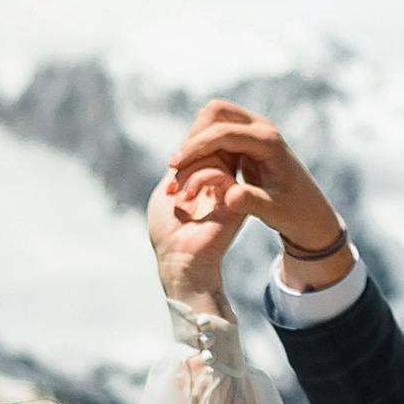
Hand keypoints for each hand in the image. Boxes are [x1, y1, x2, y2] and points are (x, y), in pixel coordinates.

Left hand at [146, 156, 248, 317]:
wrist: (178, 261)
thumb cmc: (167, 231)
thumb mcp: (167, 190)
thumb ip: (180, 166)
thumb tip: (190, 142)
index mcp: (204, 179)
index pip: (203, 148)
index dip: (187, 149)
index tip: (170, 170)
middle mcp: (220, 183)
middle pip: (211, 147)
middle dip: (188, 156)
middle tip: (172, 177)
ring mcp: (230, 191)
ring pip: (216, 156)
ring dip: (190, 170)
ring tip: (176, 191)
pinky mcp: (236, 200)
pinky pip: (222, 173)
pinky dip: (199, 179)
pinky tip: (187, 198)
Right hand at [163, 102, 343, 264]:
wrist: (309, 211)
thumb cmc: (293, 213)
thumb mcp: (274, 212)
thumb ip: (252, 203)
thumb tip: (231, 197)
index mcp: (268, 142)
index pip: (224, 132)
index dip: (196, 146)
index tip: (174, 164)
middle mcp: (261, 128)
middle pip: (216, 111)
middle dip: (193, 134)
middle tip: (176, 164)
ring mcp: (254, 130)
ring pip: (214, 116)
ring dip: (195, 137)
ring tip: (181, 168)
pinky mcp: (247, 138)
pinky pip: (217, 129)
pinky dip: (202, 143)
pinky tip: (192, 168)